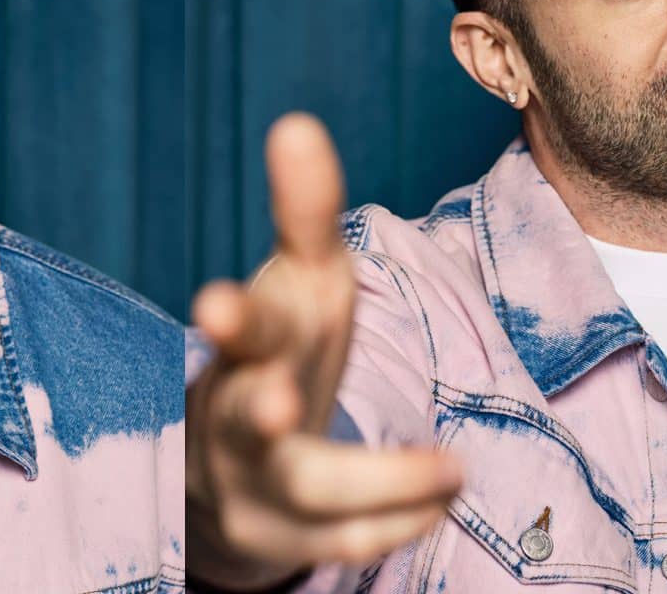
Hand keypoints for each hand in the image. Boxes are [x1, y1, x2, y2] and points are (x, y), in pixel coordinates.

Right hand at [185, 115, 464, 589]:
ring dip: (373, 479)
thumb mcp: (299, 278)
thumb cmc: (278, 346)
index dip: (232, 313)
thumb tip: (297, 123)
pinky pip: (337, 542)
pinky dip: (392, 523)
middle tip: (282, 400)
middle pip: (239, 411)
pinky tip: (444, 500)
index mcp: (249, 340)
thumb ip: (304, 209)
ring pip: (300, 490)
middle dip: (259, 405)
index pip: (240, 323)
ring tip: (450, 469)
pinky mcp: (277, 542)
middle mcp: (237, 411)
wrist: (223, 462)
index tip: (215, 300)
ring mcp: (252, 484)